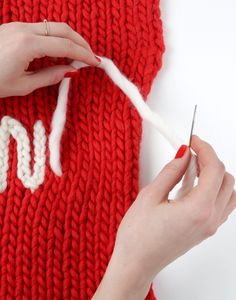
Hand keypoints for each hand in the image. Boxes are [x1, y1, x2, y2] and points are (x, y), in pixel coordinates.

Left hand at [0, 21, 98, 97]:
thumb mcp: (23, 85)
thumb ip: (50, 76)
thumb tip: (70, 72)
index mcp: (28, 45)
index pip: (65, 46)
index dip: (83, 55)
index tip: (96, 63)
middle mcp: (24, 30)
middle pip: (63, 29)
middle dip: (81, 42)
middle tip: (92, 57)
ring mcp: (19, 26)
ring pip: (54, 26)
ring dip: (70, 39)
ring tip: (80, 55)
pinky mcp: (15, 28)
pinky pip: (43, 29)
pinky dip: (58, 38)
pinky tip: (62, 50)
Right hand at [93, 135, 235, 299]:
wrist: (136, 263)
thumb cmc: (138, 236)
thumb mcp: (150, 196)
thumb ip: (171, 172)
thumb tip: (183, 155)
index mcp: (198, 209)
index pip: (214, 169)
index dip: (205, 149)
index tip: (193, 141)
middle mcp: (210, 219)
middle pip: (226, 179)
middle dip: (210, 160)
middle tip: (191, 152)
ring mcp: (209, 226)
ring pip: (228, 192)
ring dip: (214, 175)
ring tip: (192, 168)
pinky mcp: (204, 230)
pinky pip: (220, 204)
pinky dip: (212, 189)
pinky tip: (191, 185)